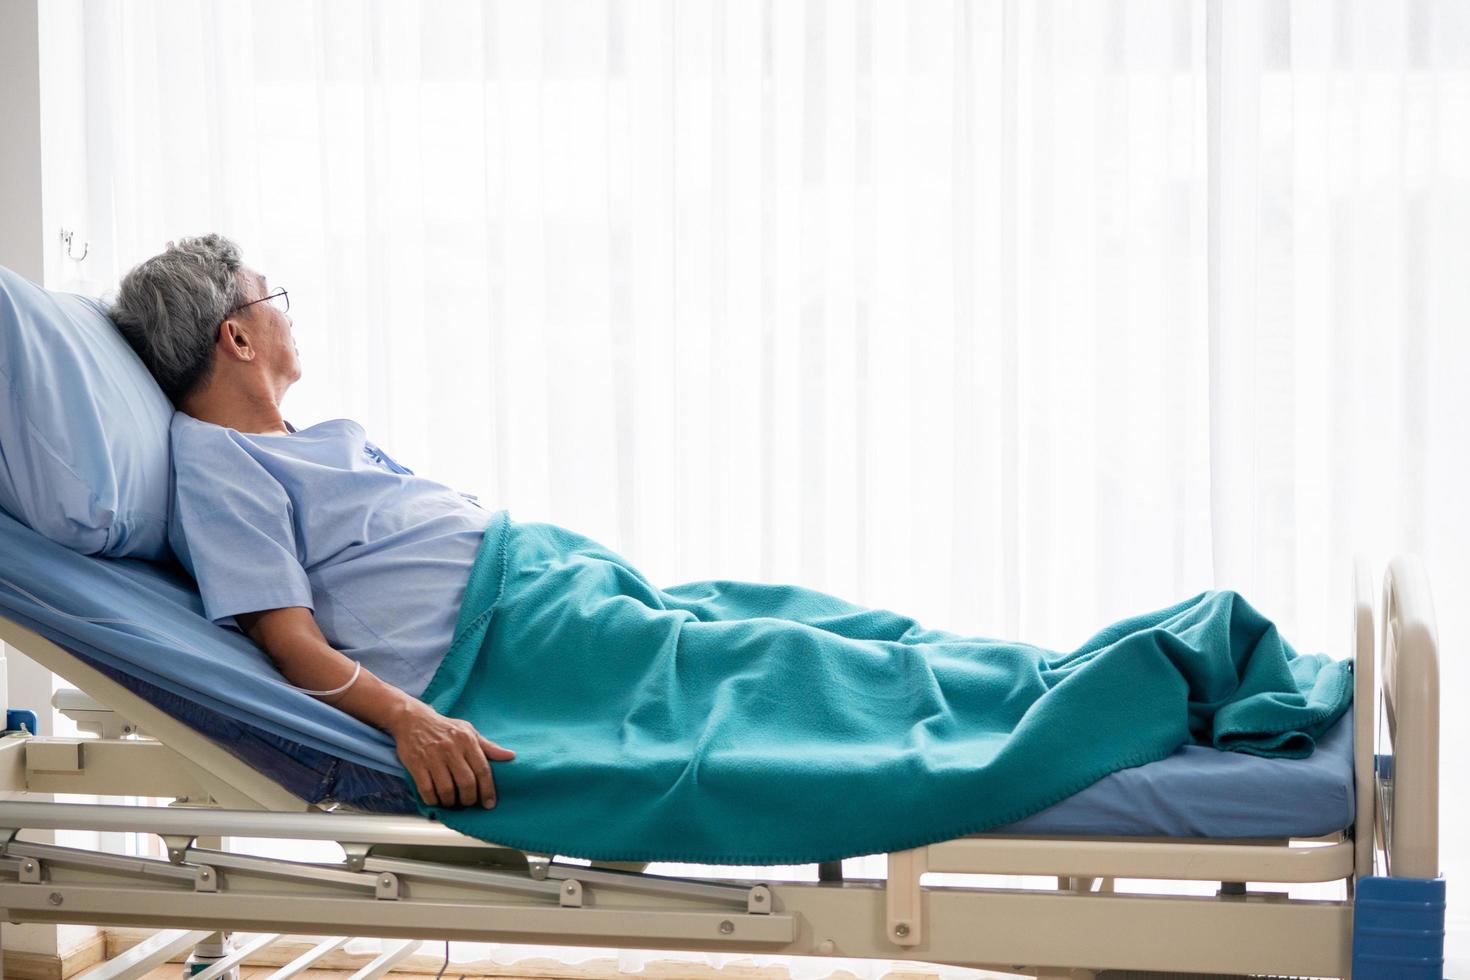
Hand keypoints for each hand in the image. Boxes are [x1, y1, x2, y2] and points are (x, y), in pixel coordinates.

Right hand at [385, 700, 514, 807]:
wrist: (413, 720)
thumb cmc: (445, 727)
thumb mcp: (469, 731)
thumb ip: (489, 747)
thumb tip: (511, 756)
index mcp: (467, 740)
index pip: (482, 770)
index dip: (487, 790)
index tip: (489, 804)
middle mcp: (451, 749)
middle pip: (466, 783)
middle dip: (469, 799)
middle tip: (468, 803)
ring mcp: (432, 757)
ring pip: (447, 790)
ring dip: (451, 802)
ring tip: (452, 802)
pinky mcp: (416, 765)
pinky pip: (427, 790)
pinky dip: (433, 800)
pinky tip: (437, 799)